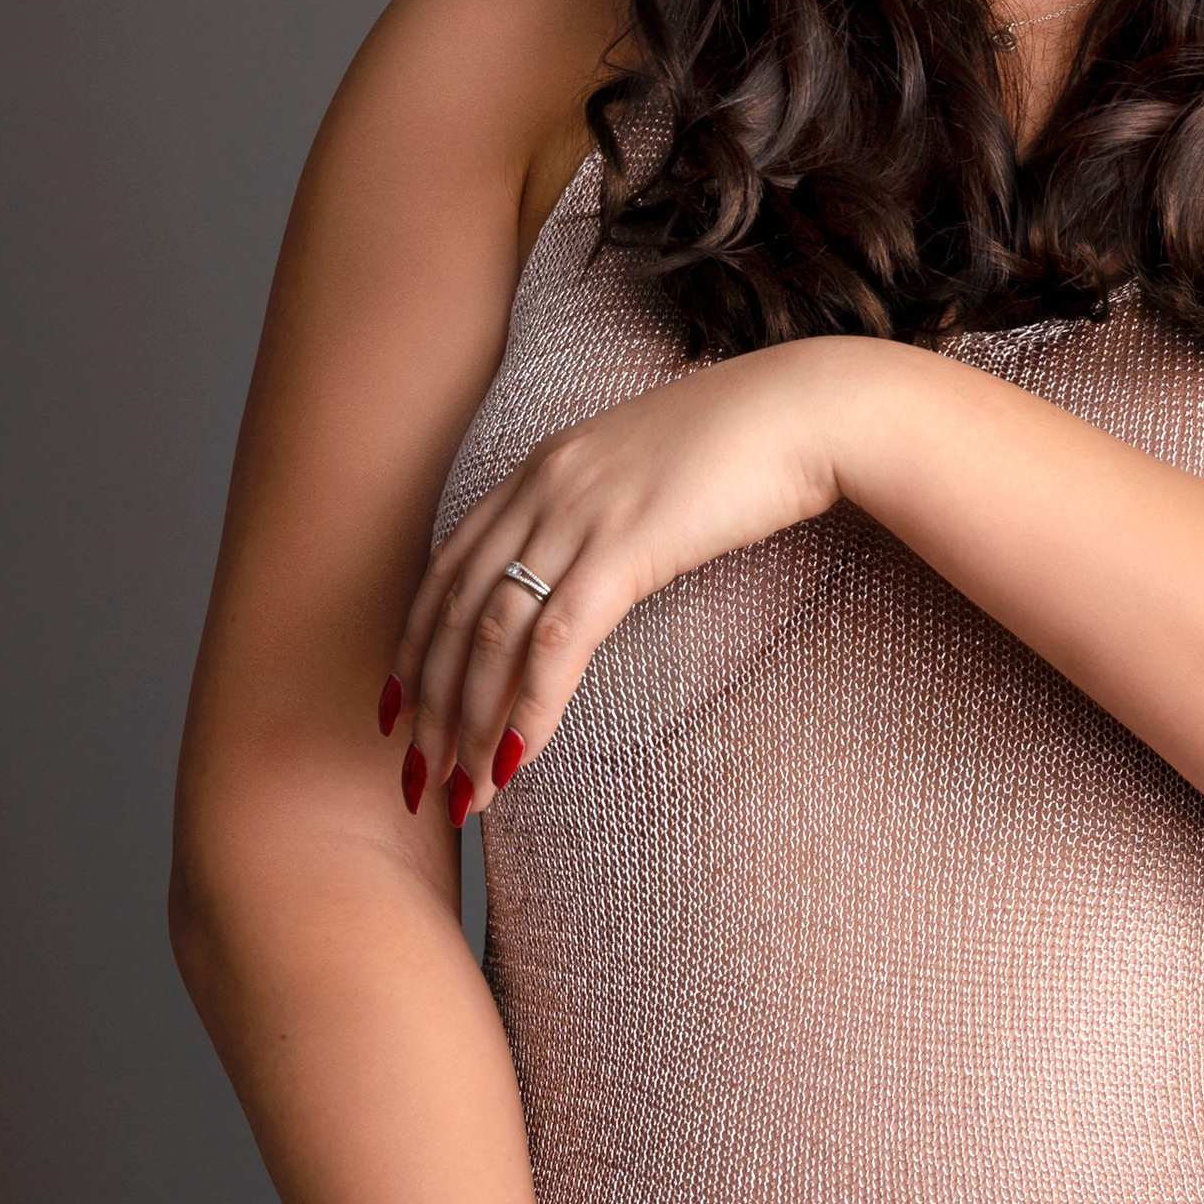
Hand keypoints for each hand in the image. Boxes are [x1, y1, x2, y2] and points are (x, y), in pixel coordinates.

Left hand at [387, 338, 888, 813]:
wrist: (806, 409)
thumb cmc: (743, 446)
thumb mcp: (645, 473)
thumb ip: (599, 510)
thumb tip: (582, 569)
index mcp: (540, 469)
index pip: (447, 568)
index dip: (412, 642)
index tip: (397, 706)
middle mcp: (542, 488)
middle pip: (453, 611)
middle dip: (428, 703)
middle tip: (415, 775)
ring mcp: (580, 514)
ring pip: (493, 633)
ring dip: (468, 722)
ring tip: (462, 793)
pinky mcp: (626, 546)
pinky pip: (559, 642)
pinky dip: (530, 706)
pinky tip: (516, 758)